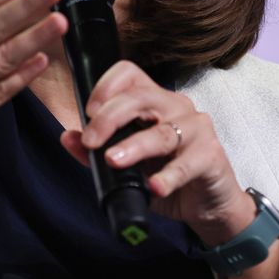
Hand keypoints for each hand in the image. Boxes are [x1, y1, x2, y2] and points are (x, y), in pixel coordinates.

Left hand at [60, 61, 256, 246]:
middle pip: (140, 98)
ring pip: (161, 133)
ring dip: (134, 146)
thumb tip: (67, 137)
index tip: (88, 112)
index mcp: (153, 100)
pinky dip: (168, 176)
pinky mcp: (210, 155)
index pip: (128, 74)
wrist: (207, 203)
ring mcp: (196, 128)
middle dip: (110, 118)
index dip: (105, 87)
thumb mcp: (128, 165)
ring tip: (113, 160)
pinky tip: (155, 187)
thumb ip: (95, 152)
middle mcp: (175, 106)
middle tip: (91, 141)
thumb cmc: (167, 174)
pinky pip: (186, 164)